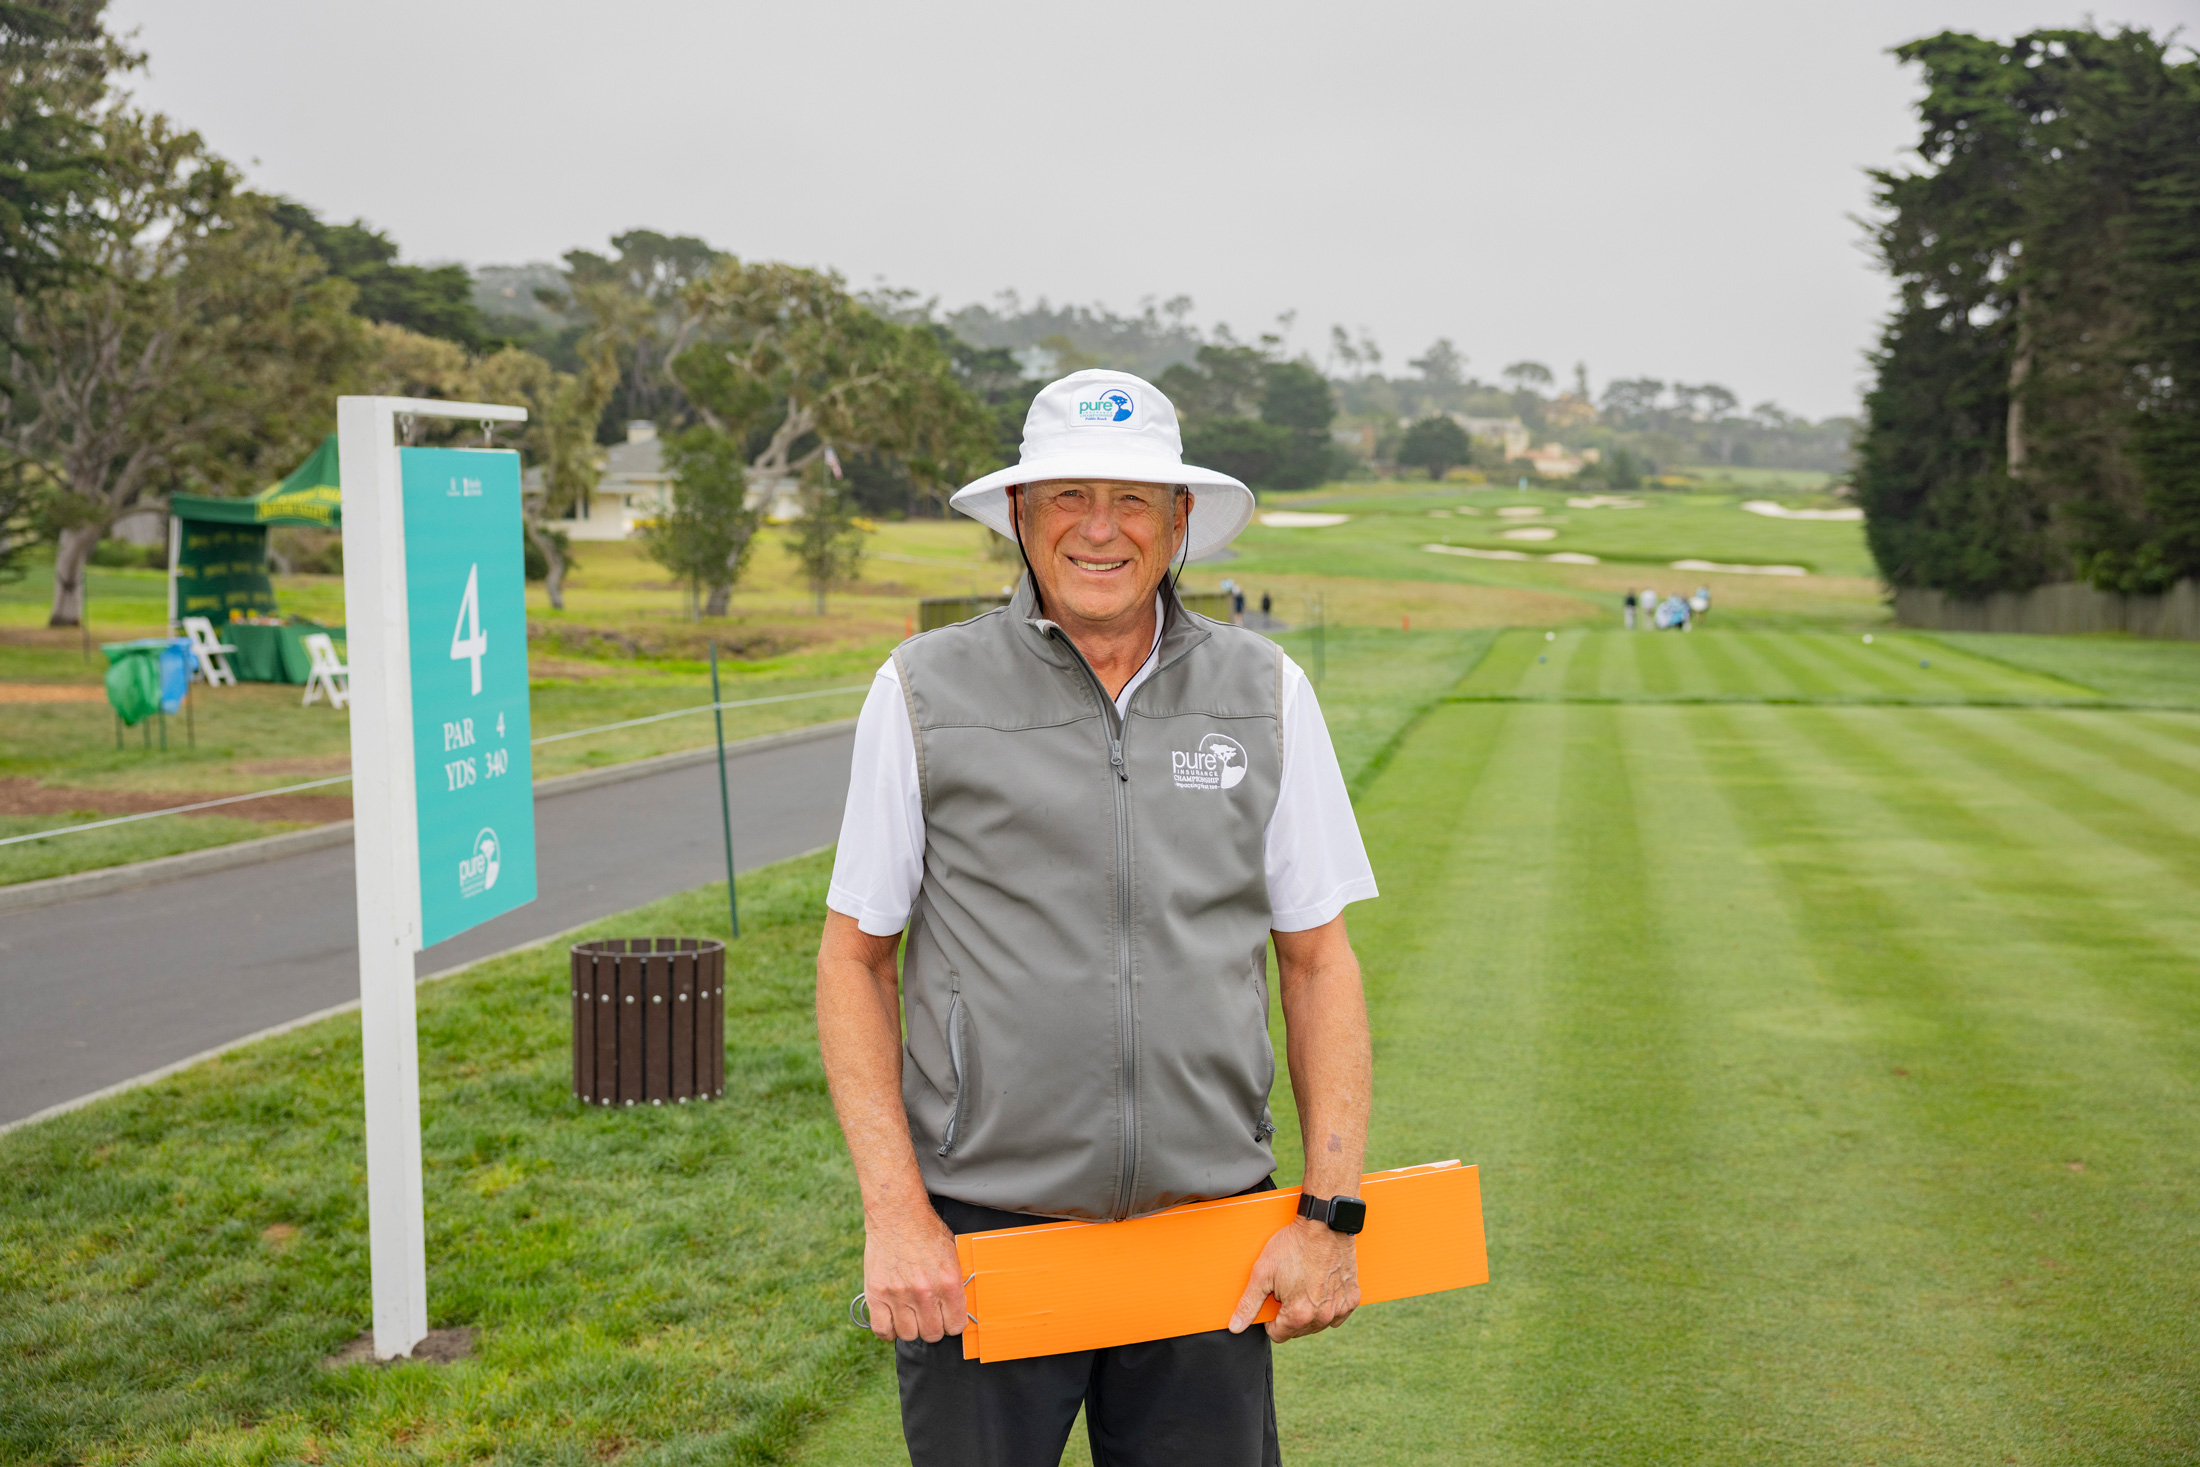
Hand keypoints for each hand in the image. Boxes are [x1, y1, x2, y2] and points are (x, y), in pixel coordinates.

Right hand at [862, 1206, 966, 1342]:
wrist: (898, 1214)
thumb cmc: (927, 1232)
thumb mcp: (953, 1254)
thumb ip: (956, 1283)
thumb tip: (961, 1308)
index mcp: (948, 1282)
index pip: (955, 1326)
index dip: (952, 1323)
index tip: (947, 1317)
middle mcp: (925, 1292)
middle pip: (932, 1334)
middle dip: (932, 1327)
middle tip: (928, 1314)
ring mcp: (899, 1294)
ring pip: (908, 1335)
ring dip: (911, 1327)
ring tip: (910, 1313)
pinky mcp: (876, 1293)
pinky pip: (882, 1329)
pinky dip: (888, 1329)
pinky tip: (893, 1318)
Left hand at [1228, 1218, 1359, 1341]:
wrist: (1324, 1224)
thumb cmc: (1293, 1245)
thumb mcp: (1263, 1273)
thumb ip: (1248, 1304)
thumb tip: (1235, 1327)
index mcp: (1299, 1315)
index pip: (1279, 1335)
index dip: (1271, 1320)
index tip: (1272, 1302)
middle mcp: (1322, 1316)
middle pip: (1299, 1330)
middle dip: (1290, 1315)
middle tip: (1287, 1289)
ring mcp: (1340, 1308)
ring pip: (1319, 1324)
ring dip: (1310, 1312)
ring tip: (1303, 1286)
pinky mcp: (1352, 1297)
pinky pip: (1338, 1313)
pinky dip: (1329, 1305)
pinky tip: (1322, 1288)